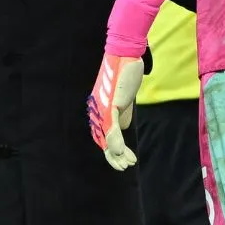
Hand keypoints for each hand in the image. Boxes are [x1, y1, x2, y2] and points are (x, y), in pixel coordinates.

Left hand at [87, 53, 143, 169]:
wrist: (126, 56)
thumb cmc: (125, 75)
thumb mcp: (124, 101)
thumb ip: (122, 115)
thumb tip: (122, 130)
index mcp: (100, 111)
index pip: (103, 136)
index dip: (112, 151)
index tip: (123, 162)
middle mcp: (97, 111)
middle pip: (101, 139)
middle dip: (113, 156)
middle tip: (123, 167)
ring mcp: (102, 108)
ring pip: (105, 136)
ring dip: (116, 153)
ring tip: (125, 164)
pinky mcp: (109, 104)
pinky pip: (111, 126)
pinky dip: (116, 141)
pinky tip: (121, 152)